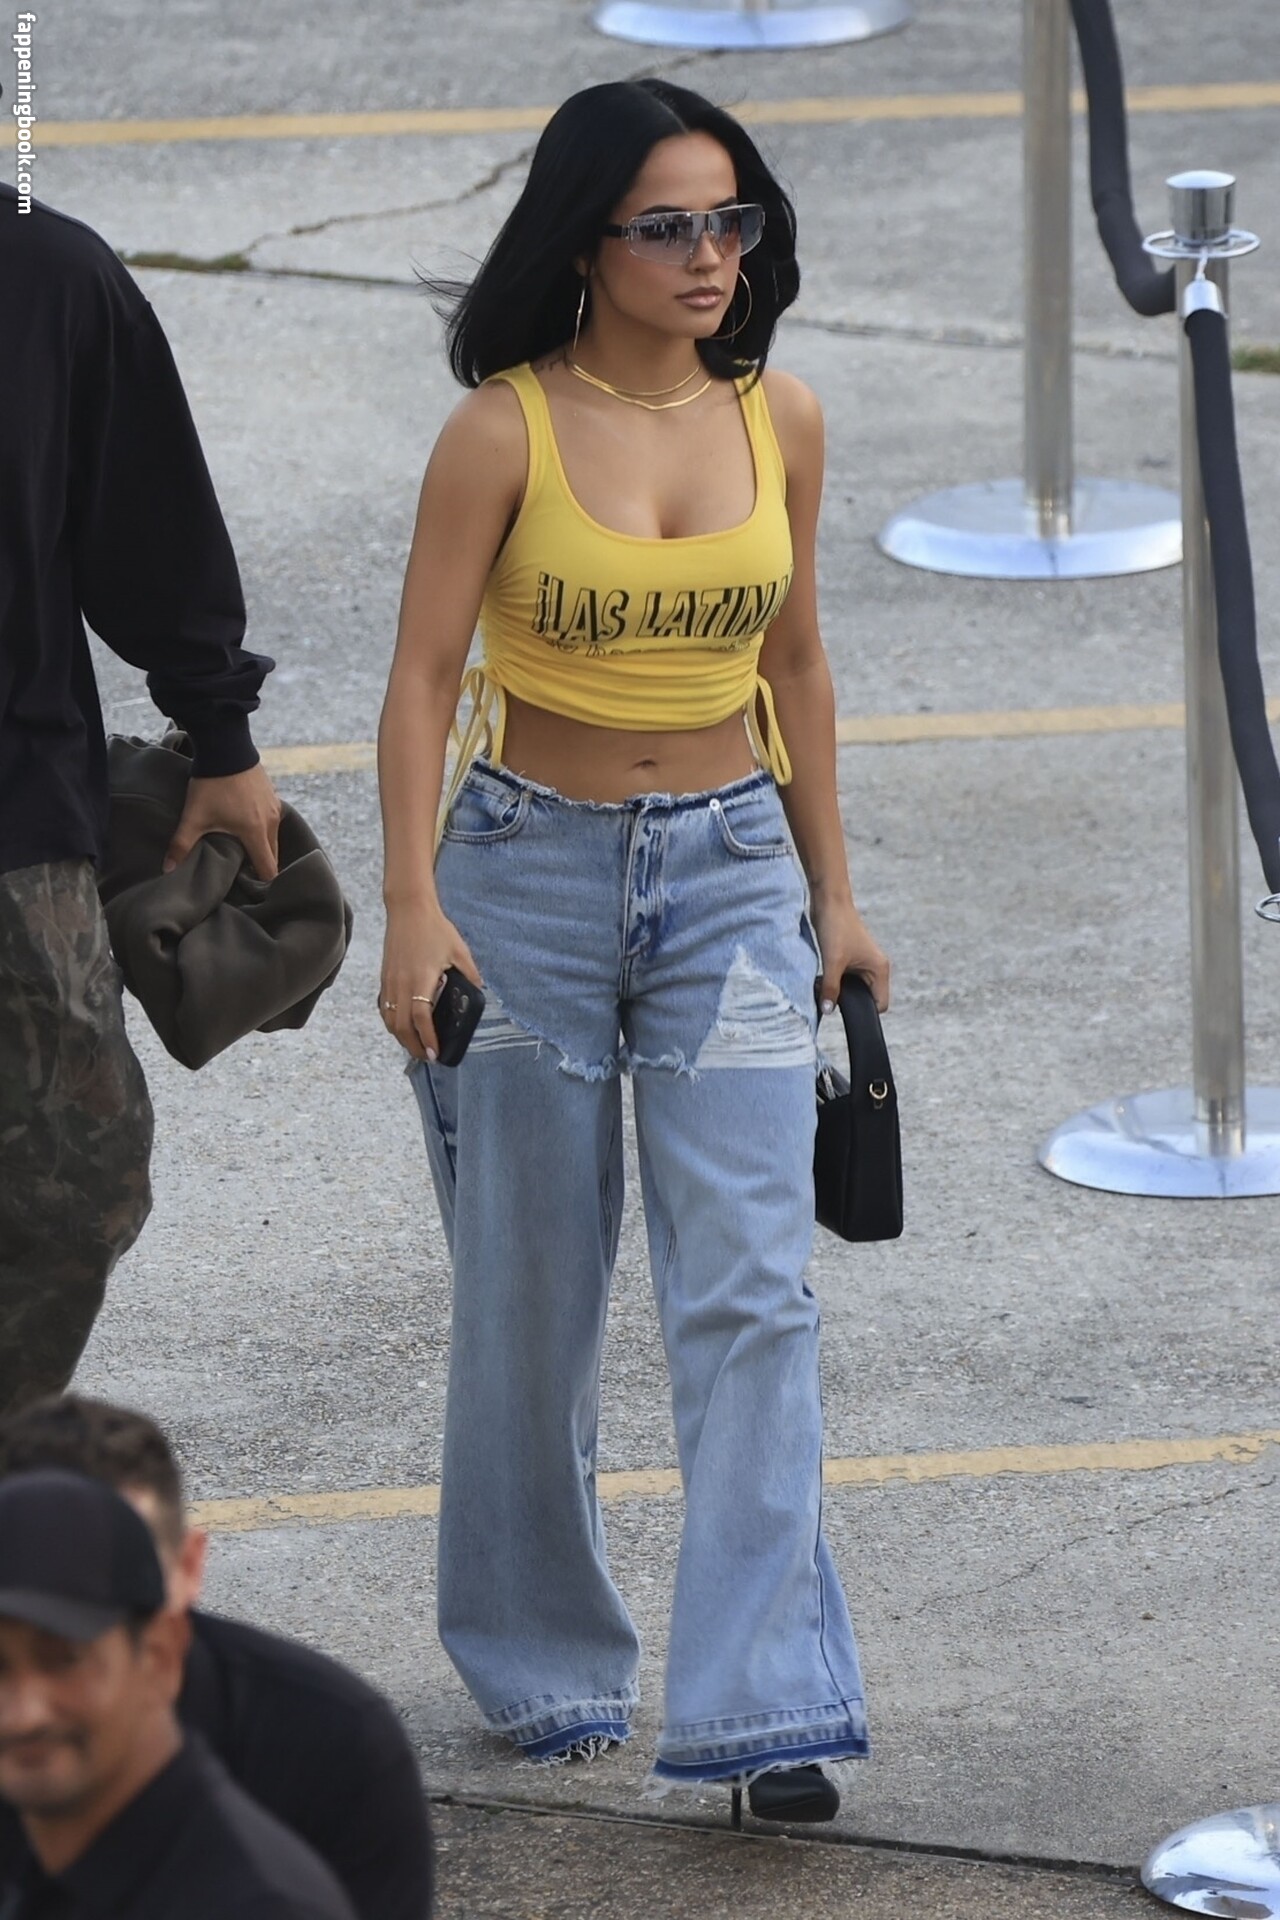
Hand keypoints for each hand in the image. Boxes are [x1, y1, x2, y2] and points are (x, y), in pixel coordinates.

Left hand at [164, 764, 282, 879]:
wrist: (226, 746)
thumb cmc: (212, 784)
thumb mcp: (194, 816)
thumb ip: (181, 845)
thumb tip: (167, 869)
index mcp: (255, 832)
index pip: (268, 868)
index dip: (262, 882)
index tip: (251, 889)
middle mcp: (271, 822)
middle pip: (273, 855)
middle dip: (261, 866)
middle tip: (244, 873)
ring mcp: (275, 807)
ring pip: (274, 837)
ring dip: (263, 846)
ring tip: (244, 849)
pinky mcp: (273, 795)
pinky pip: (272, 820)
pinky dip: (263, 828)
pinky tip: (247, 824)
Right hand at [380, 903, 482, 1061]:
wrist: (408, 910)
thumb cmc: (435, 929)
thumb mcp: (459, 951)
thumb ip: (470, 974)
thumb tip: (479, 992)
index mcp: (421, 979)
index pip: (421, 1018)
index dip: (428, 1038)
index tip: (436, 1052)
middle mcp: (401, 984)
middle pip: (402, 1027)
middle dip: (414, 1046)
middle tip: (429, 1056)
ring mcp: (389, 982)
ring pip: (390, 1020)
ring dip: (401, 1038)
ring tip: (416, 1046)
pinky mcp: (384, 978)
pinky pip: (384, 1009)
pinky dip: (392, 1023)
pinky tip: (403, 1027)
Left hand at [811, 895, 890, 1014]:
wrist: (829, 900)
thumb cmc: (836, 926)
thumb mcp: (832, 962)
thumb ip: (831, 989)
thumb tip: (827, 1011)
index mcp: (879, 969)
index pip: (880, 1004)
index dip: (864, 1012)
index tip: (845, 1013)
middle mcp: (875, 967)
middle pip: (866, 998)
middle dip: (849, 1002)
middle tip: (829, 999)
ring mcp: (862, 963)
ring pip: (854, 988)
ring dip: (840, 991)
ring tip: (823, 988)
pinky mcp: (849, 958)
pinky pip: (845, 978)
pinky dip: (834, 982)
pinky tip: (821, 980)